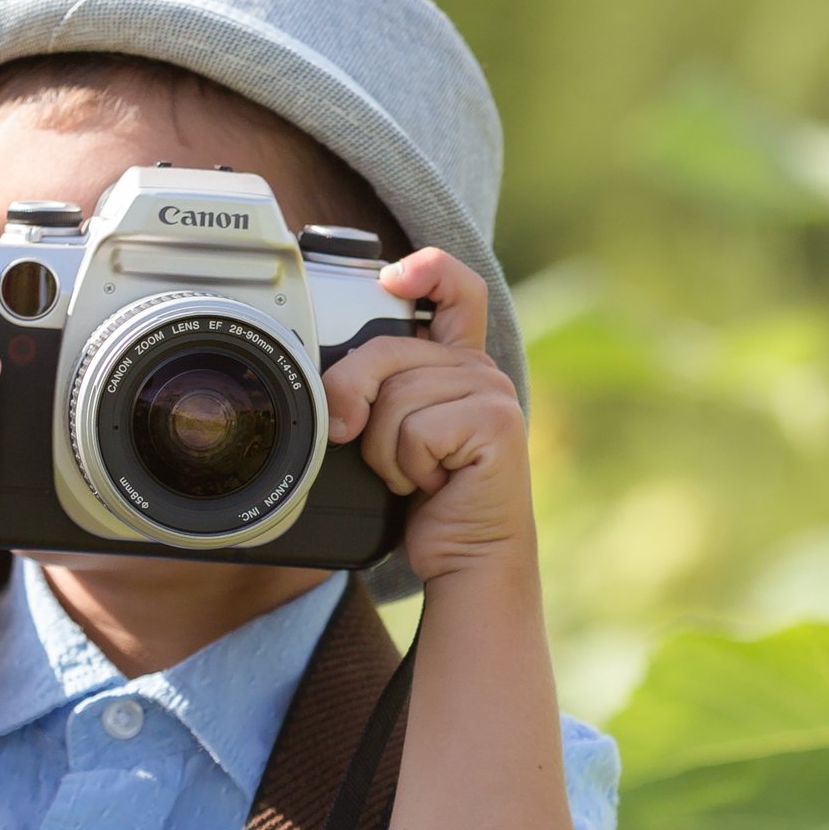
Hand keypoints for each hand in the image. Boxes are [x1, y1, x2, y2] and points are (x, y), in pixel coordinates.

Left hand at [321, 246, 533, 583]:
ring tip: (415, 473)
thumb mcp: (390, 434)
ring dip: (383, 451)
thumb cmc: (426, 501)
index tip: (390, 279)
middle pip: (385, 350)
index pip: (456, 291)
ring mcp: (492, 394)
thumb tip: (333, 393)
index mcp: (456, 365)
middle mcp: (479, 371)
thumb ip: (374, 391)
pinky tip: (433, 484)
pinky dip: (406, 467)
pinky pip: (415, 429)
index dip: (427, 270)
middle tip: (365, 442)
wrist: (466, 559)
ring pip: (393, 398)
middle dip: (354, 400)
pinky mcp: (495, 424)